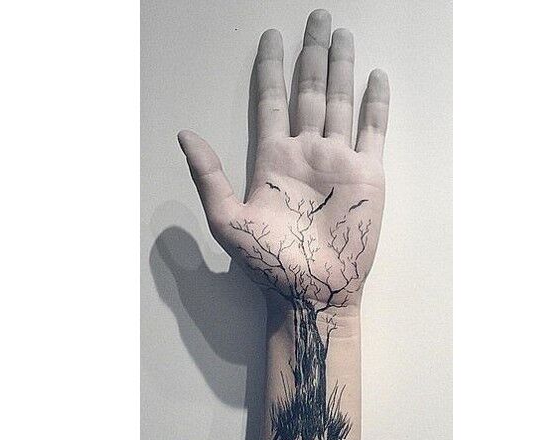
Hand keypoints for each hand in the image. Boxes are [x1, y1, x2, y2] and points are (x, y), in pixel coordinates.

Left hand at [179, 9, 389, 310]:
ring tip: (341, 34)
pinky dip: (376, 103)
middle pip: (309, 90)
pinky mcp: (367, 174)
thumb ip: (209, 176)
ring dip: (341, 67)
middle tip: (317, 16)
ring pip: (341, 101)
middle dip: (311, 53)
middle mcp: (305, 151)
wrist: (312, 292)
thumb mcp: (227, 220)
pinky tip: (376, 76)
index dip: (270, 68)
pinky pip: (374, 130)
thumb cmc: (270, 263)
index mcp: (272, 158)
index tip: (271, 36)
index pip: (270, 100)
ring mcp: (338, 160)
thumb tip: (184, 134)